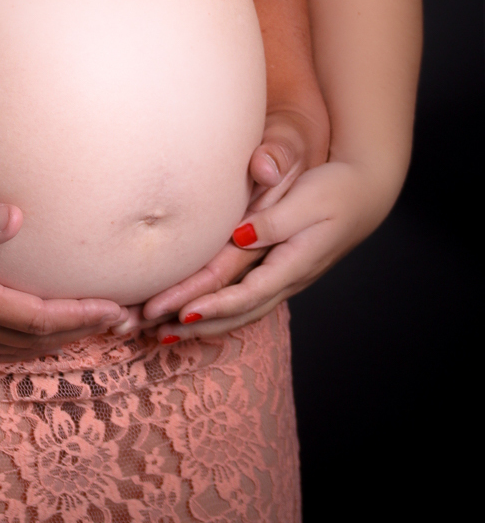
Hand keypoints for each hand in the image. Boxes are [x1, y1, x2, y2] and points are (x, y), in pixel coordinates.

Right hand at [0, 195, 137, 364]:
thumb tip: (17, 217)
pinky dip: (26, 346)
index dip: (81, 316)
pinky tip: (34, 336)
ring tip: (93, 330)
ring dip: (58, 342)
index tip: (118, 310)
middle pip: (36, 341)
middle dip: (83, 332)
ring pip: (16, 350)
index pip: (38, 318)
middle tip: (126, 322)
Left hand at [138, 98, 333, 337]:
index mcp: (293, 263)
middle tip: (156, 331)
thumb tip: (240, 235)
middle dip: (197, 324)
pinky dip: (219, 312)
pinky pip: (245, 300)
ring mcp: (285, 279)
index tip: (181, 312)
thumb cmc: (336, 191)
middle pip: (238, 312)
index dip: (214, 305)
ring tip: (164, 332)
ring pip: (241, 312)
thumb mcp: (307, 201)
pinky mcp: (280, 271)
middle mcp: (287, 278)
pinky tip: (196, 316)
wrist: (366, 193)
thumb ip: (274, 221)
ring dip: (204, 325)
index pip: (247, 293)